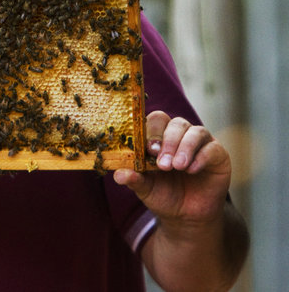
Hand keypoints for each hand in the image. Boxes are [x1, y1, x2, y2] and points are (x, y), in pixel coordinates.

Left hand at [113, 110, 230, 225]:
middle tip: (163, 164)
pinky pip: (212, 148)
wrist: (187, 216)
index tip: (147, 150)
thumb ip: (134, 179)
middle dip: (168, 141)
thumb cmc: (163, 195)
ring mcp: (200, 143)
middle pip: (174, 123)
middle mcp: (180, 134)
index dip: (150, 131)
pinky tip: (191, 170)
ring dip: (184, 147)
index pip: (154, 121)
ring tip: (177, 167)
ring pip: (195, 131)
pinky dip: (201, 157)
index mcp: (159, 136)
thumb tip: (118, 174)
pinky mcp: (218, 154)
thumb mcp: (145, 188)